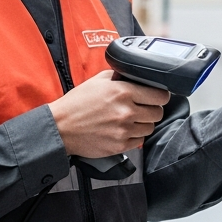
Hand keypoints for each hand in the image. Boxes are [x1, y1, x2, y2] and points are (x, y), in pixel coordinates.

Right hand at [50, 70, 169, 158]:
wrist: (60, 127)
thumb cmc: (77, 104)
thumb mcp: (98, 81)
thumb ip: (121, 76)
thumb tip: (137, 77)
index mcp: (123, 92)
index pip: (160, 96)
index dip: (160, 96)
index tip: (157, 97)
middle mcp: (126, 111)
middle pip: (158, 113)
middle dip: (152, 110)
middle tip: (142, 108)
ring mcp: (124, 130)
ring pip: (150, 128)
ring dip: (143, 124)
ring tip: (130, 120)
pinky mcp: (119, 145)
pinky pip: (140, 141)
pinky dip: (135, 136)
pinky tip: (124, 130)